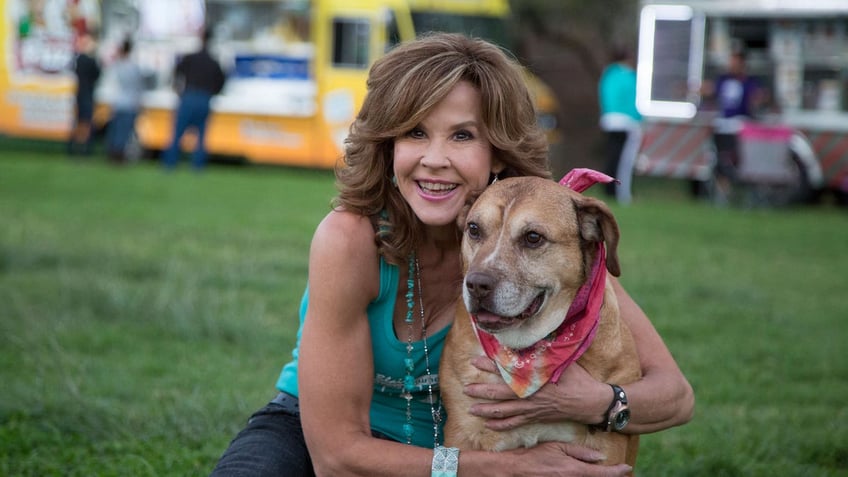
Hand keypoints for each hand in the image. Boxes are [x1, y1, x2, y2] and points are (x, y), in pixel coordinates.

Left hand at [464, 356, 607, 429]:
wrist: (590, 402)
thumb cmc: (577, 379)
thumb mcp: (561, 360)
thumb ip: (543, 351)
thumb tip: (530, 336)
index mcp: (535, 378)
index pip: (506, 370)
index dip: (489, 365)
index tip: (474, 360)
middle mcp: (530, 395)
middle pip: (499, 394)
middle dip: (481, 391)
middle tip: (465, 389)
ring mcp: (532, 409)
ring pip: (504, 412)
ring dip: (486, 410)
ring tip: (471, 409)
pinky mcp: (535, 418)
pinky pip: (515, 424)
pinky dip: (501, 426)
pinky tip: (489, 425)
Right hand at [505, 441, 631, 475]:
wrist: (517, 470)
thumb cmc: (535, 456)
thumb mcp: (557, 447)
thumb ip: (579, 452)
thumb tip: (599, 456)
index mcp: (575, 470)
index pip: (602, 473)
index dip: (617, 471)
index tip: (627, 468)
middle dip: (610, 476)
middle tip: (619, 471)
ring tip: (604, 471)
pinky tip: (584, 473)